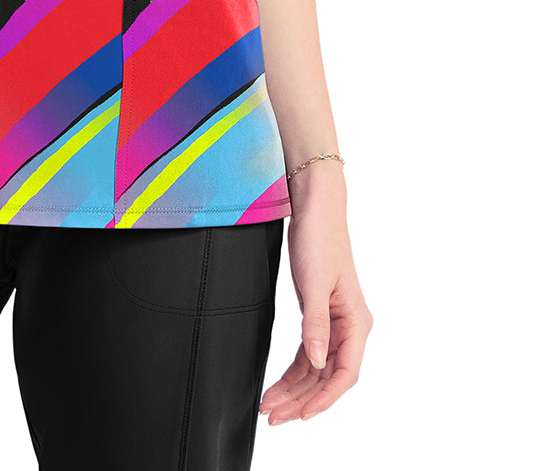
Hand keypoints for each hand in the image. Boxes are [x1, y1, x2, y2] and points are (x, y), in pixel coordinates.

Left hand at [259, 184, 372, 424]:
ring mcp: (334, 324)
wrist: (315, 209)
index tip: (301, 415)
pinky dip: (292, 371)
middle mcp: (349, 328)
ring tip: (269, 406)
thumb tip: (317, 362)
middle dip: (301, 400)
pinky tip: (278, 385)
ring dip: (293, 389)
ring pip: (315, 369)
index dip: (323, 399)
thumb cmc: (320, 240)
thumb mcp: (315, 283)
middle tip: (273, 416)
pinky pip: (307, 354)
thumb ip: (316, 324)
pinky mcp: (319, 316)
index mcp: (357, 323)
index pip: (344, 374)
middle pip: (327, 377)